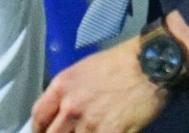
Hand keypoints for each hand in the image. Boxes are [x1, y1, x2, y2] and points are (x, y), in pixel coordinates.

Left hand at [31, 38, 166, 132]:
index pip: (38, 116)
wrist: (150, 65)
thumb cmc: (121, 62)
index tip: (43, 132)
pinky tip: (107, 130)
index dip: (39, 129)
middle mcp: (71, 106)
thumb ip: (69, 91)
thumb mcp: (85, 69)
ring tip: (91, 128)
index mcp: (62, 86)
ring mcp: (90, 123)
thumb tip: (63, 110)